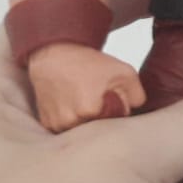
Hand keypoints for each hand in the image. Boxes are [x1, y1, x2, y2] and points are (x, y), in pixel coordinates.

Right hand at [27, 43, 146, 132]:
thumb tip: (135, 112)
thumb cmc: (86, 61)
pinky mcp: (45, 122)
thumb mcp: (123, 72)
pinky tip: (69, 102)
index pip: (112, 123)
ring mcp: (55, 123)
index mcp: (89, 110)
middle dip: (100, 116)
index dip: (113, 110)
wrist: (52, 52)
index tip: (107, 97)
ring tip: (80, 98)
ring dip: (83, 120)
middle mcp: (69, 120)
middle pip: (95, 129)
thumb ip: (137, 96)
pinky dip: (69, 118)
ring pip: (79, 130)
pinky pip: (64, 128)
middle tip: (93, 96)